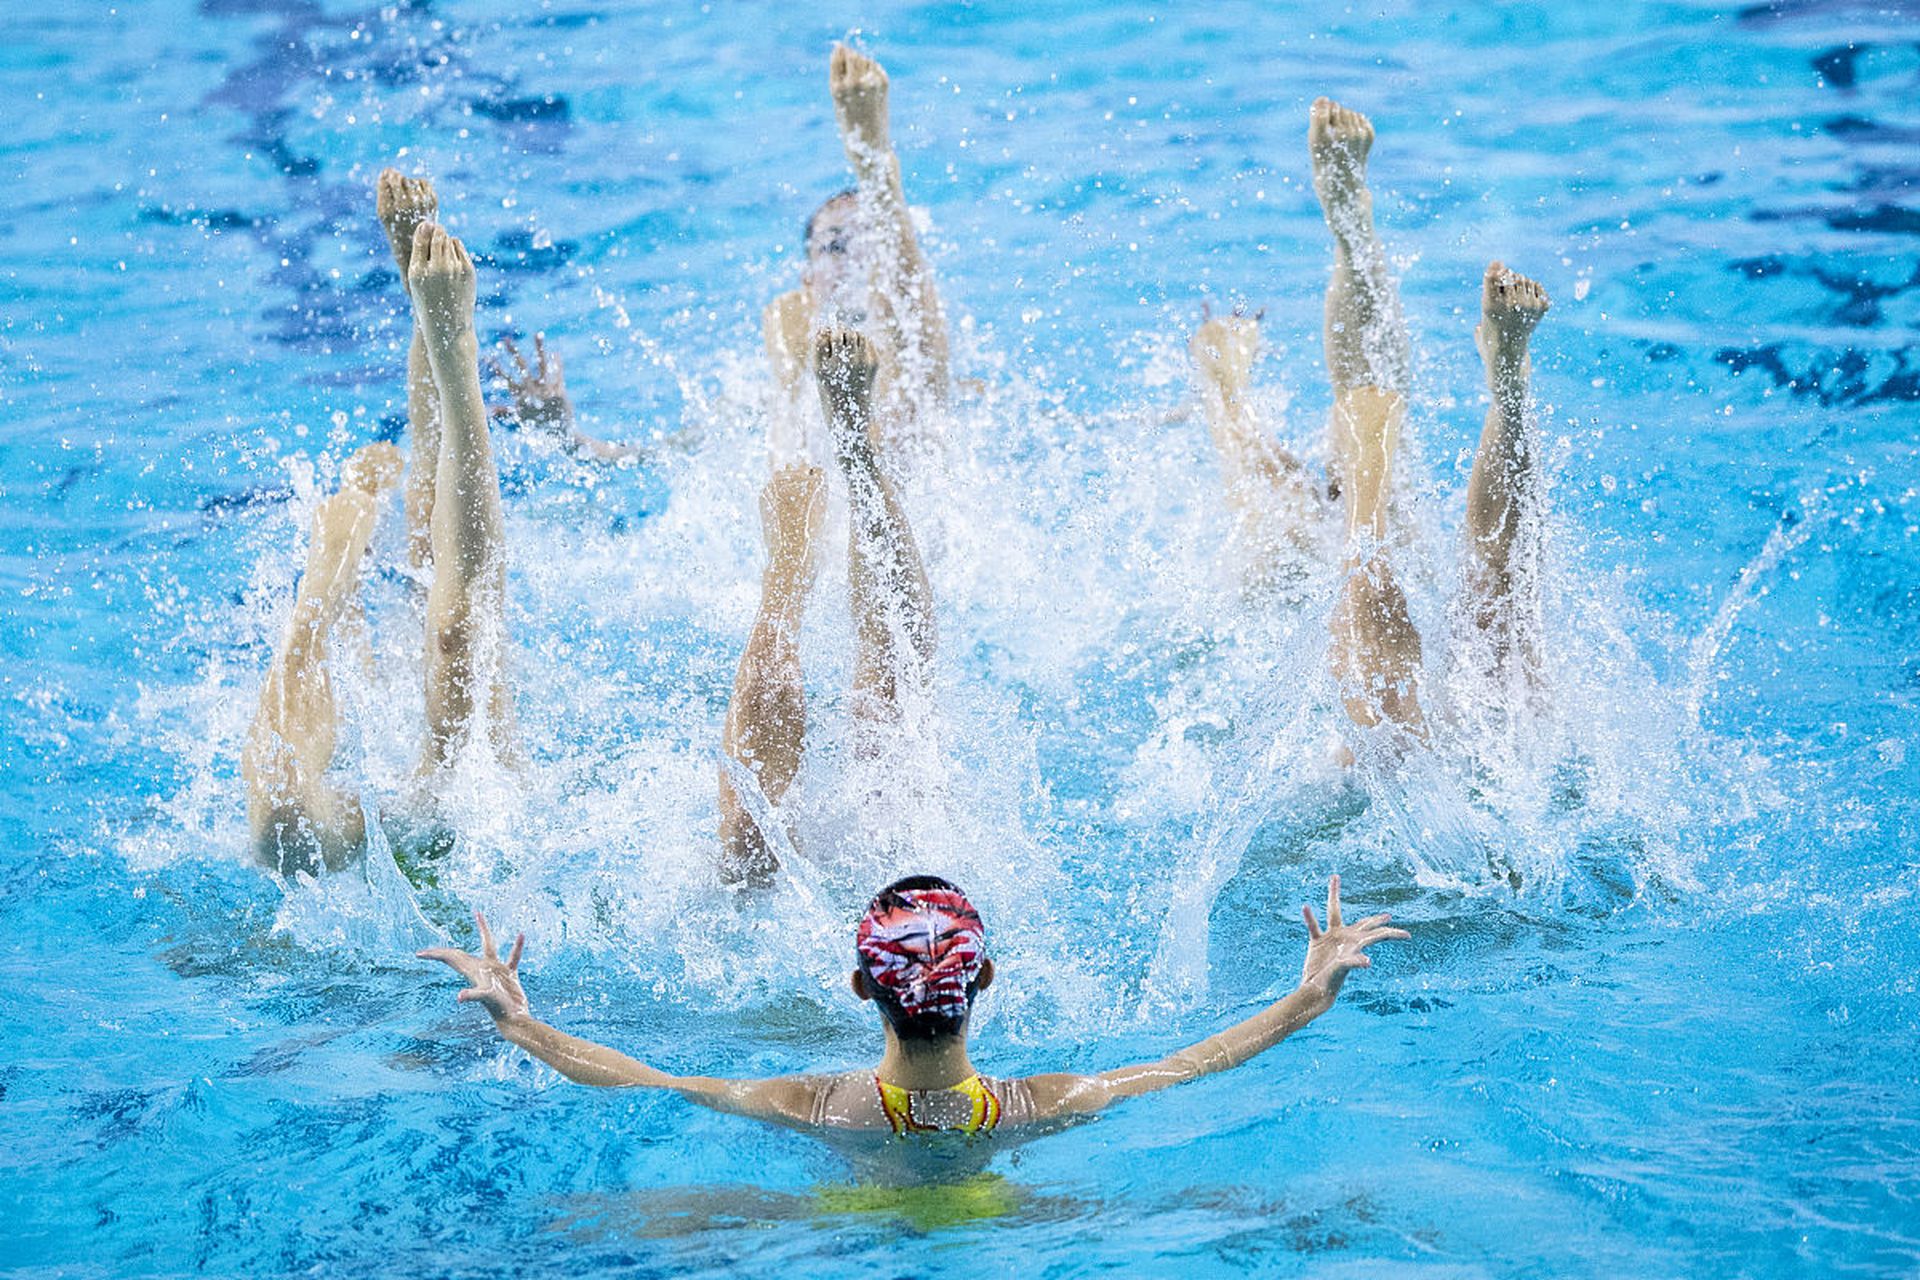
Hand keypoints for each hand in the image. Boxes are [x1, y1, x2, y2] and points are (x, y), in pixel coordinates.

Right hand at [407, 223, 476, 339]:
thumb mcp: (416, 278)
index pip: (420, 238)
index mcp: (418, 271)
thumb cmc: (427, 298)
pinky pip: (458, 246)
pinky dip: (454, 247)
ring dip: (445, 239)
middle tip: (435, 232)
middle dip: (436, 231)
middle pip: (437, 235)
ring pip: (449, 239)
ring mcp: (454, 269)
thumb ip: (420, 252)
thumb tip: (428, 224)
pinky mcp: (467, 270)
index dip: (423, 229)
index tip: (425, 226)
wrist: (448, 324)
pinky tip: (451, 257)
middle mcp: (436, 269)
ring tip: (441, 251)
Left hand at [419, 911, 530, 1023]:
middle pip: (459, 954)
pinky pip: (512, 956)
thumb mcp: (486, 998)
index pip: (449, 959)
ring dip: (484, 931)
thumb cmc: (499, 1008)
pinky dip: (516, 947)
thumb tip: (460, 997)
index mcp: (472, 971)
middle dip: (444, 950)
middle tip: (430, 949)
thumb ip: (474, 995)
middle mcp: (481, 969)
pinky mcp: (509, 974)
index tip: (419, 954)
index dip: (435, 955)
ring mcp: (495, 971)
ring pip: (488, 947)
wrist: (514, 1018)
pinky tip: (521, 935)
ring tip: (479, 915)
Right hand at [490, 334, 572, 435]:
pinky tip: (556, 351)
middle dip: (513, 352)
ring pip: (541, 364)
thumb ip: (504, 412)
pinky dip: (557, 362)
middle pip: (521, 367)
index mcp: (521, 397)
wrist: (561, 434)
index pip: (506, 378)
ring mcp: (546, 389)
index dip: (497, 368)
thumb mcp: (519, 418)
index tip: (488, 356)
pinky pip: (558, 373)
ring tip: (537, 334)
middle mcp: (532, 391)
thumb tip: (487, 411)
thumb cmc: (538, 425)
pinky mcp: (560, 390)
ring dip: (539, 348)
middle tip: (505, 339)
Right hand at [830, 43, 890, 154]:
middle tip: (853, 74)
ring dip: (862, 66)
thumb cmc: (850, 122)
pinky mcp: (883, 83)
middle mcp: (853, 82)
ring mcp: (870, 82)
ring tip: (862, 87)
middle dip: (850, 57)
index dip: (840, 53)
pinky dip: (872, 73)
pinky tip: (871, 90)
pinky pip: (875, 68)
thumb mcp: (837, 98)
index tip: (841, 54)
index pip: (838, 56)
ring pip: (864, 60)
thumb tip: (842, 48)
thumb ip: (838, 75)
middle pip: (852, 54)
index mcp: (837, 87)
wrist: (870, 143)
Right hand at [1299, 874, 1407, 1002]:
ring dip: (1334, 895)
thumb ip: (1353, 963)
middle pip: (1365, 923)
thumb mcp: (1343, 969)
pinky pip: (1313, 925)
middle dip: (1377, 919)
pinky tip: (1305, 907)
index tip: (1408, 936)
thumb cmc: (1331, 981)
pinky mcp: (1317, 942)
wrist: (1315, 989)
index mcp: (1357, 943)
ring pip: (1334, 912)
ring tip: (1335, 878)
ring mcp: (1332, 938)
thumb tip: (1367, 961)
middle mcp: (1347, 938)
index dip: (1393, 933)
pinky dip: (1309, 917)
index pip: (1379, 935)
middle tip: (1389, 916)